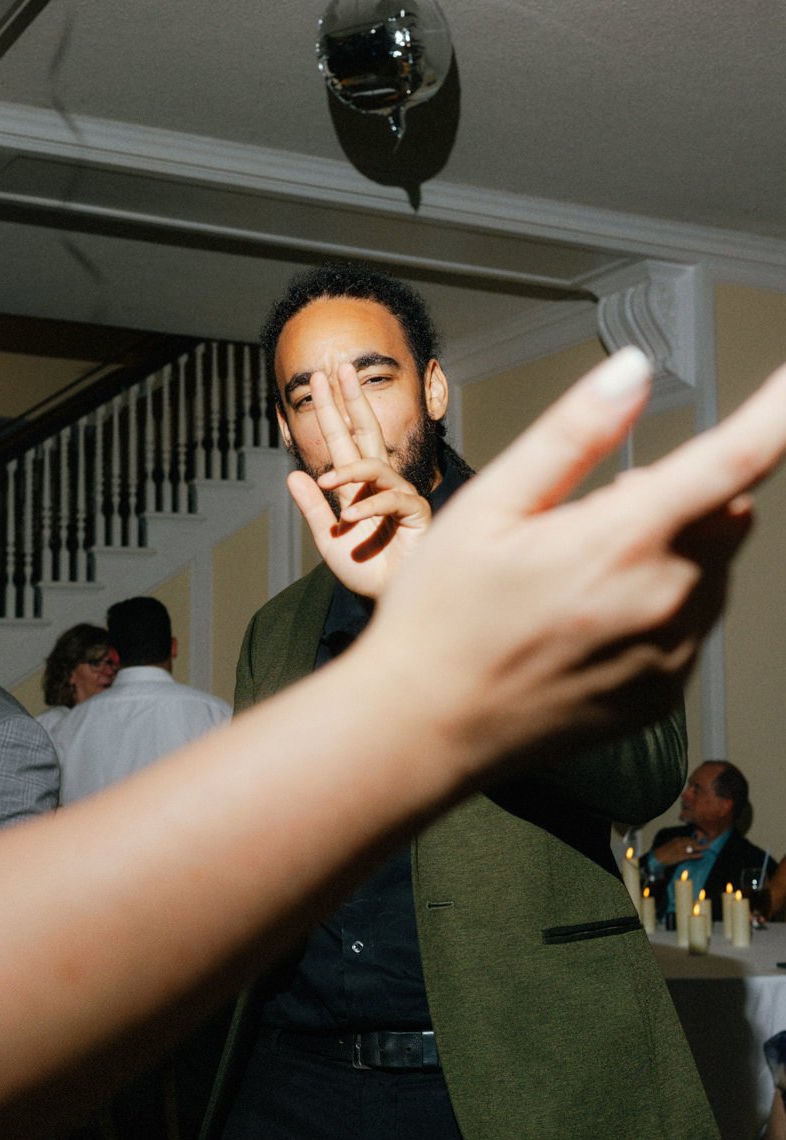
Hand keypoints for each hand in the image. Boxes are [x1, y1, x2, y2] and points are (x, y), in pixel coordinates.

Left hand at [286, 363, 430, 597]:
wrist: (387, 601)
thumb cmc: (365, 572)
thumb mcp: (328, 540)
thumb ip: (313, 509)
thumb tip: (293, 475)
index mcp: (357, 487)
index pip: (343, 440)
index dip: (331, 411)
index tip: (319, 381)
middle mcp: (379, 485)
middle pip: (367, 432)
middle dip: (353, 400)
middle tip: (342, 369)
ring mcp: (400, 496)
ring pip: (375, 467)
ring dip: (349, 472)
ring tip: (329, 483)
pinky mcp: (417, 514)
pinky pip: (391, 499)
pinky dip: (368, 507)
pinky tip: (351, 520)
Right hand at [363, 349, 785, 783]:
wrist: (424, 730)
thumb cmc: (441, 619)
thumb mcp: (489, 506)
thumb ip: (571, 435)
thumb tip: (632, 374)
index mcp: (621, 542)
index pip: (734, 462)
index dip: (777, 414)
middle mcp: (664, 602)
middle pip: (727, 515)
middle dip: (683, 497)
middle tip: (596, 514)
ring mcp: (670, 657)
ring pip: (713, 571)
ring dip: (674, 553)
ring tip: (580, 577)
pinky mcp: (663, 695)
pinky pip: (692, 627)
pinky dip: (662, 606)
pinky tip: (590, 622)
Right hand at [651, 836, 705, 866]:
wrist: (657, 857)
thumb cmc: (664, 853)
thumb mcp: (671, 846)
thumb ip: (678, 845)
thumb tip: (686, 847)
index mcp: (676, 840)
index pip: (688, 838)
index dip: (695, 840)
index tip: (700, 841)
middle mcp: (679, 843)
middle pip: (692, 841)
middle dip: (699, 843)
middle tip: (706, 845)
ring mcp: (680, 849)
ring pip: (693, 847)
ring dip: (700, 847)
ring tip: (706, 848)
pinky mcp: (680, 856)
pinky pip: (690, 855)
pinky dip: (697, 855)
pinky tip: (701, 855)